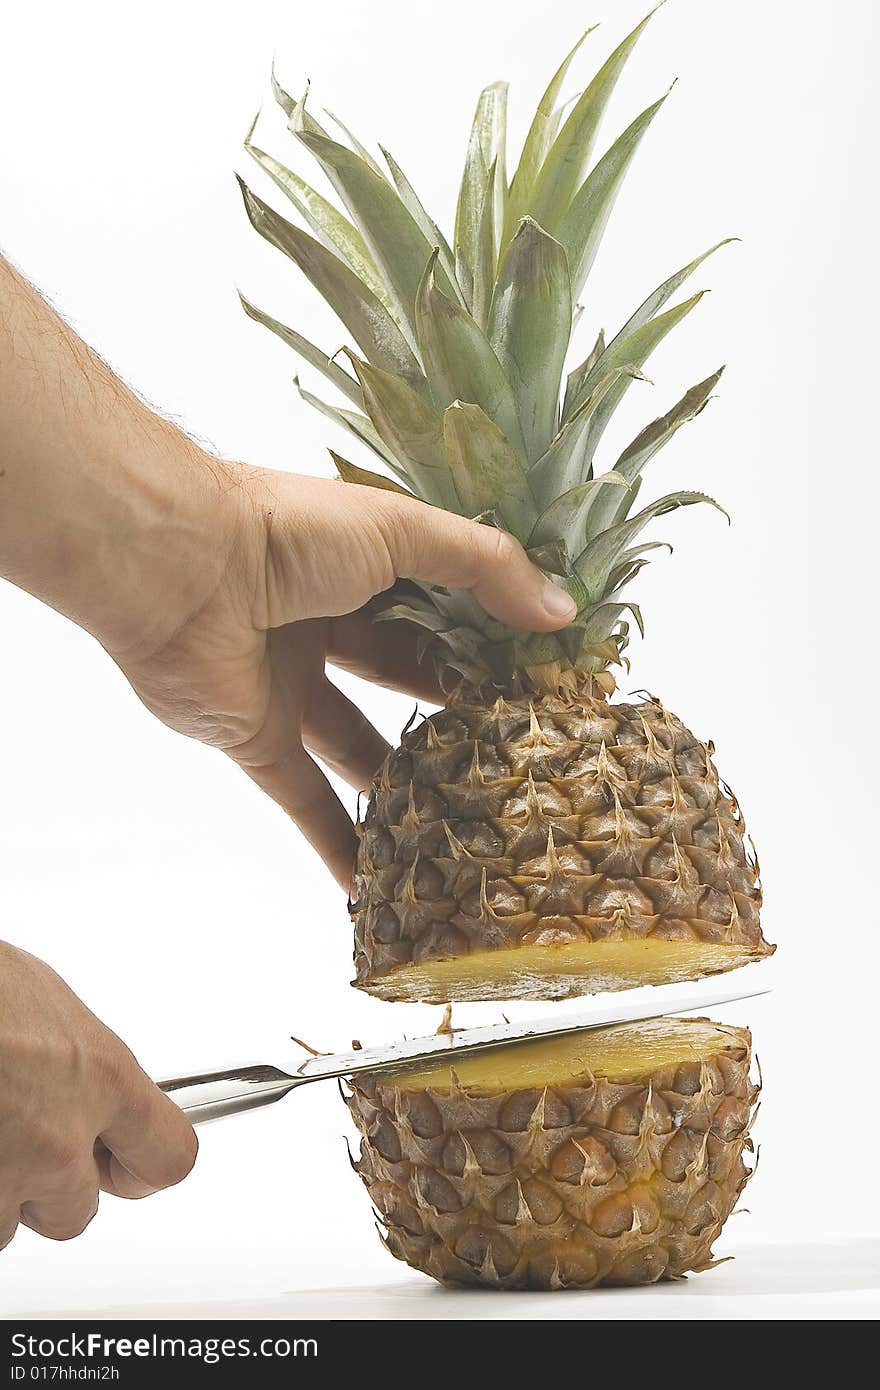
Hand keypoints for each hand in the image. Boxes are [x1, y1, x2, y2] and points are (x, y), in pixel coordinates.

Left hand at [0, 255, 576, 888]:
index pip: (443, 607)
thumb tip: (561, 613)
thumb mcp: (403, 530)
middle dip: (459, 711)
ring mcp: (290, 684)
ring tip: (471, 819)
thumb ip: (484, 567)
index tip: (546, 678)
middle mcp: (327, 622)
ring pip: (361, 745)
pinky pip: (305, 800)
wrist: (176, 569)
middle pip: (406, 677)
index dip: (492, 638)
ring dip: (408, 781)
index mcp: (360, 564)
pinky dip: (340, 843)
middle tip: (521, 752)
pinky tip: (382, 881)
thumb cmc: (287, 532)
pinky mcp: (257, 737)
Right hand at [0, 942, 196, 1249]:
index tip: (130, 1164)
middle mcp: (59, 1141)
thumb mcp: (44, 1002)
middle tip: (23, 1143)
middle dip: (52, 1189)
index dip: (145, 1166)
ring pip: (8, 1224)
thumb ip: (73, 1057)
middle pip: (78, 1212)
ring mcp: (4, 1177)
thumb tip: (72, 1067)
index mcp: (100, 1078)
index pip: (169, 1156)